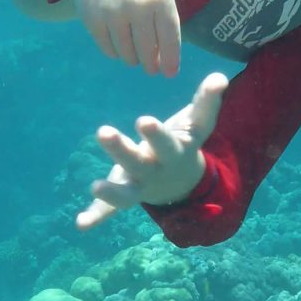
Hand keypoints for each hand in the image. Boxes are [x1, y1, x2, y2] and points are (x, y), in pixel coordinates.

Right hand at [71, 0, 181, 77]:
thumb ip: (164, 14)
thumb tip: (166, 51)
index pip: (170, 39)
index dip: (171, 60)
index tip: (170, 72)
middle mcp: (137, 9)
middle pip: (147, 51)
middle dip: (151, 64)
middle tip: (151, 68)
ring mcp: (113, 16)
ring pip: (127, 54)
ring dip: (133, 59)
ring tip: (134, 55)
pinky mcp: (93, 21)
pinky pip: (107, 49)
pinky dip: (115, 52)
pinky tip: (118, 47)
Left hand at [77, 74, 228, 228]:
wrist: (182, 183)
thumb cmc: (182, 144)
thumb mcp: (197, 126)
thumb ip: (206, 103)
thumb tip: (219, 77)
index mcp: (173, 152)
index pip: (166, 142)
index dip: (155, 134)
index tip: (142, 121)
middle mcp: (155, 171)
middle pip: (138, 163)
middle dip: (122, 149)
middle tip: (103, 132)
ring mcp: (140, 187)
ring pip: (125, 192)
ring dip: (111, 191)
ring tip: (95, 187)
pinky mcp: (125, 196)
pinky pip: (111, 210)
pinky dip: (97, 216)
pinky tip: (81, 223)